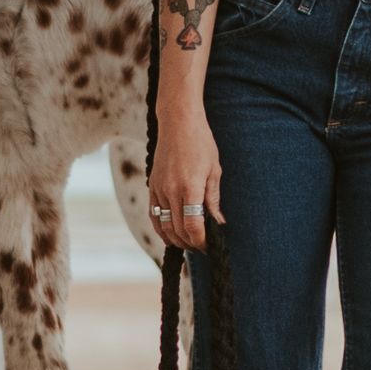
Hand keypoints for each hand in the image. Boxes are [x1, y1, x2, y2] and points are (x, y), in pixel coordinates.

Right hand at [148, 111, 224, 251]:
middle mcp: (171, 191)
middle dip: (191, 243)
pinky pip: (154, 215)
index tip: (210, 245)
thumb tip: (218, 223)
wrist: (178, 122)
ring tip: (189, 243)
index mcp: (190, 188)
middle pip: (178, 230)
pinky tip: (170, 234)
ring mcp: (159, 189)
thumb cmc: (201, 143)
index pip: (193, 227)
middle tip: (203, 246)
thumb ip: (213, 199)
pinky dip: (161, 229)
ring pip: (164, 226)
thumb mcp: (214, 170)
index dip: (201, 241)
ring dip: (176, 239)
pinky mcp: (152, 186)